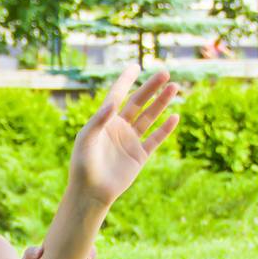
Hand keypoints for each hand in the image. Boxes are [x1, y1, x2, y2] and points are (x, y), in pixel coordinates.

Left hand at [69, 64, 179, 207]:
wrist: (91, 192)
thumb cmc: (83, 166)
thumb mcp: (85, 141)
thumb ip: (98, 121)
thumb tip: (113, 104)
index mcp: (104, 121)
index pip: (116, 95)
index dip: (126, 80)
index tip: (135, 66)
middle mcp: (118, 128)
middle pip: (138, 102)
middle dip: (151, 88)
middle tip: (165, 73)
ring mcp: (130, 141)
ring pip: (149, 117)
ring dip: (161, 103)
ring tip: (174, 87)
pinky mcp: (139, 155)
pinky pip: (155, 139)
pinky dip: (165, 128)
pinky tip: (174, 117)